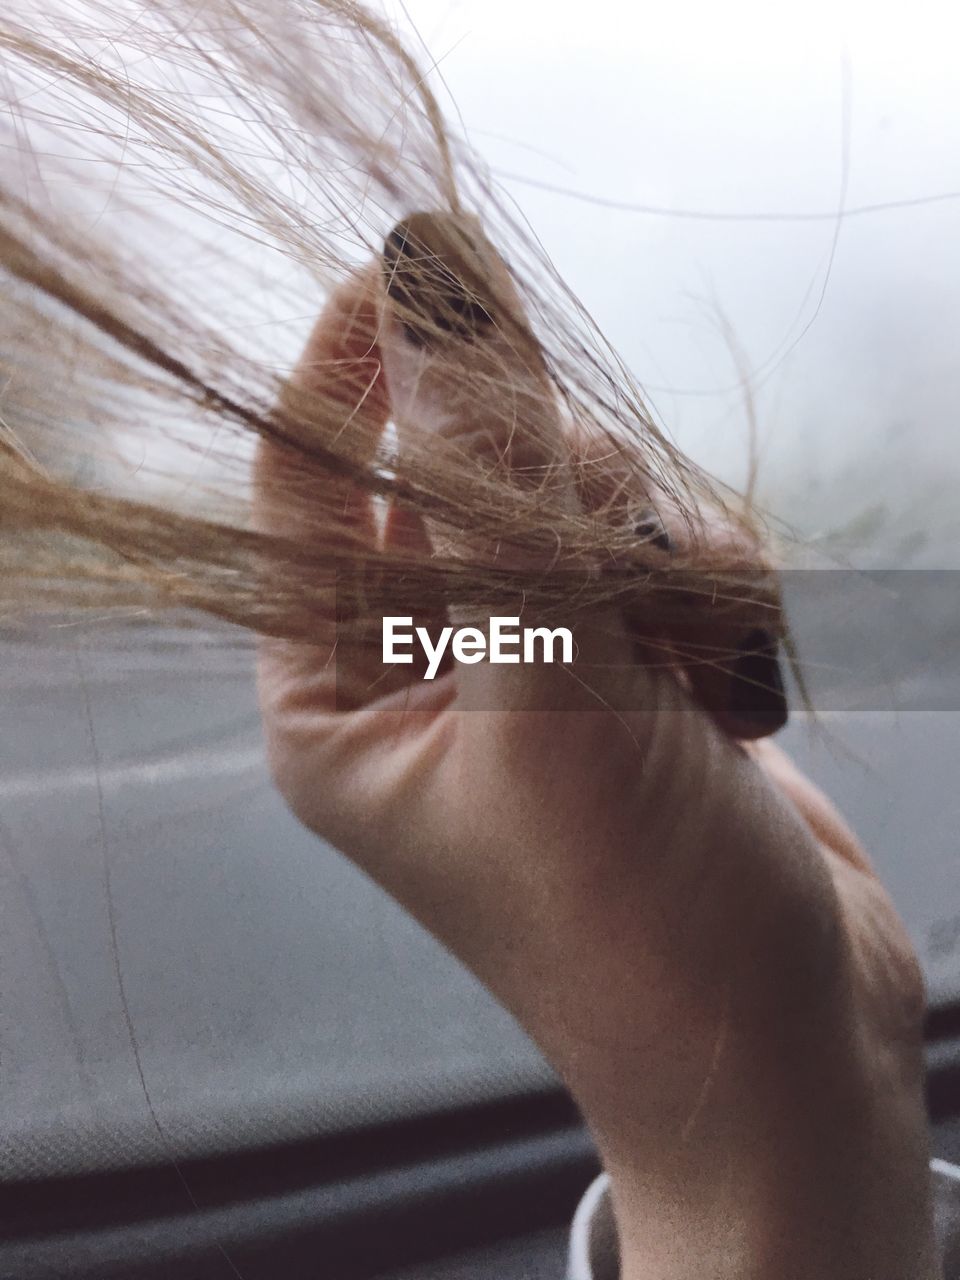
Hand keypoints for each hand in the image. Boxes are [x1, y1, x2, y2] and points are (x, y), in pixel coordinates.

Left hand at [256, 223, 936, 1278]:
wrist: (778, 1043)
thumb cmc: (632, 918)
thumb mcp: (541, 693)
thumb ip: (486, 492)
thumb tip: (429, 293)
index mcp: (337, 692)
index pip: (308, 479)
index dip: (353, 363)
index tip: (417, 263)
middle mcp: (426, 672)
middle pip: (469, 473)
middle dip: (558, 490)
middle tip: (607, 552)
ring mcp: (540, 668)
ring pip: (588, 505)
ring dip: (657, 555)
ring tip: (690, 656)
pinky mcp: (638, 672)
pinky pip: (666, 555)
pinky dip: (713, 596)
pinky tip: (734, 684)